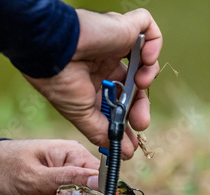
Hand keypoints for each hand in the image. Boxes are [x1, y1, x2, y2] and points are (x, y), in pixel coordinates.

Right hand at [23, 8, 161, 158]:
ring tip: (141, 83)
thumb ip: (104, 134)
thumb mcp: (83, 116)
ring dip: (148, 78)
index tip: (133, 141)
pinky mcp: (124, 26)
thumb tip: (125, 154)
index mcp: (93, 83)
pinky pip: (149, 30)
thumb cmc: (61, 83)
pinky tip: (145, 60)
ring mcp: (115, 44)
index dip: (128, 121)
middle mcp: (105, 64)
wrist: (54, 52)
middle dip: (141, 106)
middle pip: (134, 87)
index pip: (119, 103)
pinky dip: (155, 45)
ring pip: (145, 61)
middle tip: (141, 122)